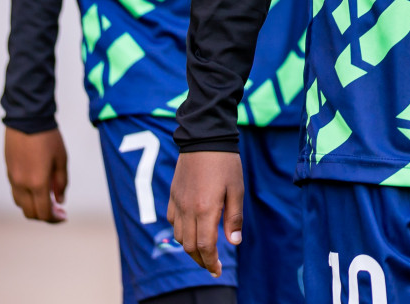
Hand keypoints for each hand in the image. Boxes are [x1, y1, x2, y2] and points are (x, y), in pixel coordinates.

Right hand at [4, 127, 67, 222]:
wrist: (27, 119)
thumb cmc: (48, 138)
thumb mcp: (61, 160)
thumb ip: (61, 183)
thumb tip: (60, 200)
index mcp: (37, 183)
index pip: (43, 213)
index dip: (54, 219)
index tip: (64, 216)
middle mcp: (22, 185)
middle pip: (30, 213)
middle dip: (44, 216)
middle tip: (58, 210)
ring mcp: (13, 179)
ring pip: (21, 204)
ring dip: (34, 206)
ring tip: (48, 198)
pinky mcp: (8, 172)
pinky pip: (16, 192)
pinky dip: (27, 196)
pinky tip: (37, 187)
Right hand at [168, 150, 243, 276]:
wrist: (204, 138)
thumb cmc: (225, 163)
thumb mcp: (236, 189)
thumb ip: (234, 218)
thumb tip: (233, 243)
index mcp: (206, 209)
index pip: (205, 246)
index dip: (211, 263)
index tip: (217, 271)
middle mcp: (188, 209)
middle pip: (189, 246)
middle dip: (201, 260)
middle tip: (212, 266)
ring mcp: (178, 202)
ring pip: (179, 237)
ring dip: (190, 248)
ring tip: (204, 250)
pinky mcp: (173, 195)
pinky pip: (173, 222)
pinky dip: (181, 233)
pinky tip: (192, 230)